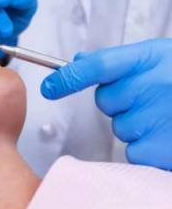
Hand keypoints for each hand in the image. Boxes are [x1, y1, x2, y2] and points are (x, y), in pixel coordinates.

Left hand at [41, 39, 171, 169]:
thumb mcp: (161, 59)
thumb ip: (118, 61)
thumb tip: (77, 61)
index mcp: (151, 58)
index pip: (97, 66)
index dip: (68, 77)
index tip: (49, 87)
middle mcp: (154, 85)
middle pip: (106, 101)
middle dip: (121, 102)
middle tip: (153, 98)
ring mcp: (160, 117)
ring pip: (120, 126)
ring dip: (137, 125)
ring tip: (169, 116)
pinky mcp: (164, 149)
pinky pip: (134, 150)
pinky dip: (148, 147)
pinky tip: (171, 135)